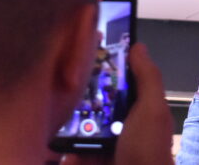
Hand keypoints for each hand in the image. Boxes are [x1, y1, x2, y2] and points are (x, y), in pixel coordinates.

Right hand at [62, 43, 173, 164]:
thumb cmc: (147, 150)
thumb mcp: (151, 111)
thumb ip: (147, 78)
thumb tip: (137, 45)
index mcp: (134, 112)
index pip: (113, 86)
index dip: (98, 73)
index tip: (76, 59)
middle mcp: (116, 130)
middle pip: (88, 108)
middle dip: (72, 103)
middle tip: (54, 93)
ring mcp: (100, 151)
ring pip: (74, 132)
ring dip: (61, 127)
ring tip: (47, 116)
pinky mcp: (85, 161)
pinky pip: (68, 154)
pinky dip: (63, 153)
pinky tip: (58, 149)